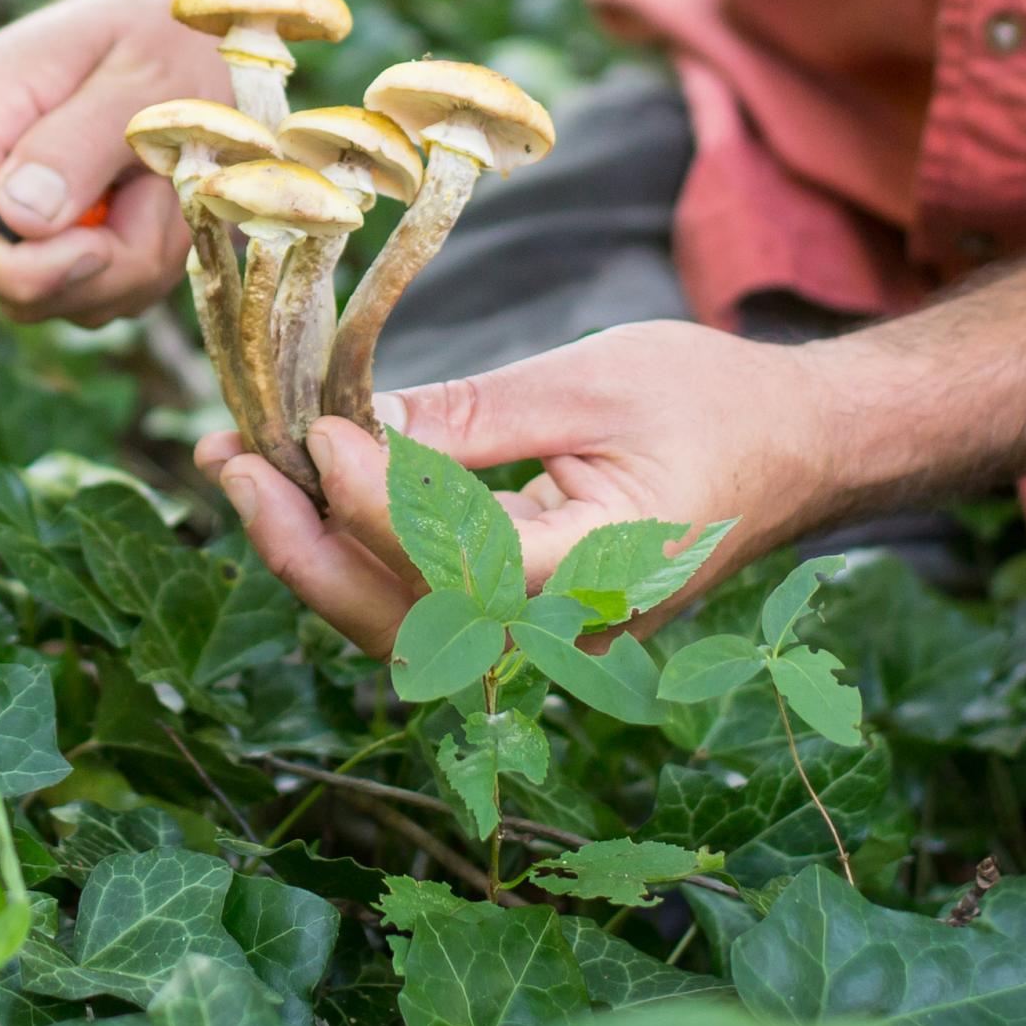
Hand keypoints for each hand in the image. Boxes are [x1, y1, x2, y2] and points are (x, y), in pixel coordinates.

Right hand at [0, 0, 227, 324]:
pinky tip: (158, 199)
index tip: (104, 247)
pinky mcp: (41, 242)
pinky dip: (142, 259)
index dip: (16, 271)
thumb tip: (21, 216)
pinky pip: (92, 293)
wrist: (169, 27)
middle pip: (6, 283)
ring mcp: (2, 212)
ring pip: (62, 298)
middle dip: (104, 266)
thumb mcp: (142, 74)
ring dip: (137, 257)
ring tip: (165, 180)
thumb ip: (79, 142)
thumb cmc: (159, 36)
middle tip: (163, 191)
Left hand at [198, 320, 850, 653]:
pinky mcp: (522, 622)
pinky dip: (351, 553)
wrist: (798, 448)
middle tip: (227, 458)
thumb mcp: (593, 383)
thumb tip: (355, 428)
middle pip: (402, 621)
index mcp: (604, 574)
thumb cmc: (713, 403)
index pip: (459, 564)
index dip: (372, 501)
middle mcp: (565, 634)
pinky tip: (305, 491)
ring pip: (396, 625)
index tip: (317, 428)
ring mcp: (542, 641)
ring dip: (310, 550)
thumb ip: (474, 418)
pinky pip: (418, 608)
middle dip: (300, 541)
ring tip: (243, 466)